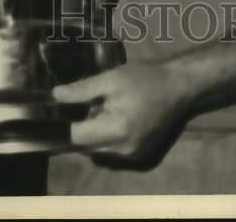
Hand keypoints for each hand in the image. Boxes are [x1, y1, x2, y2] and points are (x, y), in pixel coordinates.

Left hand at [52, 62, 190, 161]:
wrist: (179, 88)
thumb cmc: (145, 79)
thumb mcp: (111, 79)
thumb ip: (83, 90)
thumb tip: (56, 96)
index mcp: (115, 131)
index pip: (76, 137)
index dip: (68, 123)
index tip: (68, 108)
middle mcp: (122, 150)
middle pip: (86, 146)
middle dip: (84, 127)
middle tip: (93, 103)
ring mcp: (132, 156)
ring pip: (99, 150)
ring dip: (96, 133)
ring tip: (108, 108)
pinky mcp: (139, 155)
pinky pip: (114, 151)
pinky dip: (110, 137)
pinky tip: (120, 117)